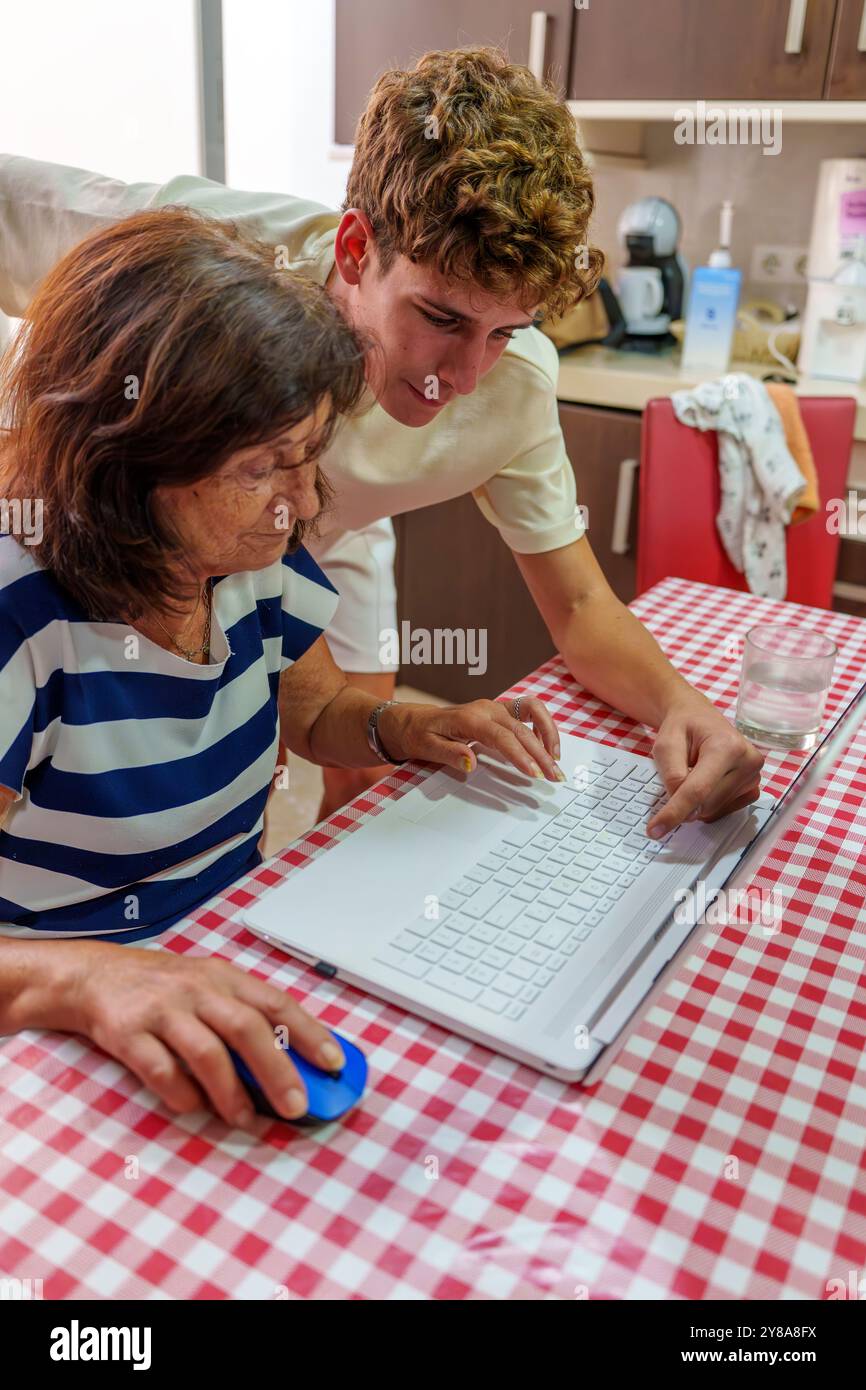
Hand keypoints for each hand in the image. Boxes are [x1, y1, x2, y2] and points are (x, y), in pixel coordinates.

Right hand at [65, 942, 342, 1128]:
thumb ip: (243, 1015)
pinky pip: (161, 1070)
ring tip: (247, 1120)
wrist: (94, 976)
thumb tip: (292, 1063)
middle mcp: (198, 990)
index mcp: (225, 977)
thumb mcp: (208, 986)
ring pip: (206, 1052)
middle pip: (246, 1028)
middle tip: (296, 1105)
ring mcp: (163, 1010)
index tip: (333, 1063)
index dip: (308, 1033)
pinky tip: (195, 1108)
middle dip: (276, 1069)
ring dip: (231, 1092)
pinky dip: (182, 1094)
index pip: (275, 1003)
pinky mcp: (128, 1033)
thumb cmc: (164, 987)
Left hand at [379, 695, 564, 780]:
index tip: (534, 773)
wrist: (413, 721)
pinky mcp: (500, 711)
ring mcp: (495, 707)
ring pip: (532, 713)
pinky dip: (542, 726)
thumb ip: (449, 754)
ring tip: (557, 759)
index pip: (503, 737)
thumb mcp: (426, 747)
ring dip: (548, 735)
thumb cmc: (419, 734)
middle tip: (555, 777)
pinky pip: (529, 711)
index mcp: (470, 718)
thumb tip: (470, 763)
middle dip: (542, 753)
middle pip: (522, 729)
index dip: (521, 755)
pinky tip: (548, 746)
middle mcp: (486, 708)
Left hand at [646, 690, 764, 837]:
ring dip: (695, 800)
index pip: (698, 790)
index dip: (675, 812)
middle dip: (683, 799)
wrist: (698, 717)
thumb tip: (685, 809)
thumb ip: (672, 775)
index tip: (656, 830)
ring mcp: (754, 776)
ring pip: (712, 810)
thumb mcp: (666, 744)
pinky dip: (707, 803)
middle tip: (679, 771)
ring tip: (695, 770)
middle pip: (705, 804)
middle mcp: (748, 761)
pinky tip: (706, 781)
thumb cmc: (683, 727)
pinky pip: (723, 811)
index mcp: (727, 746)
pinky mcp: (752, 789)